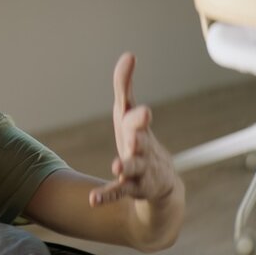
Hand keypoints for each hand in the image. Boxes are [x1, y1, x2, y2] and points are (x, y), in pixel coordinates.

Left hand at [91, 53, 177, 205]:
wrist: (161, 185)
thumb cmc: (139, 143)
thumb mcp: (129, 116)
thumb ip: (125, 88)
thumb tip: (128, 55)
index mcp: (137, 128)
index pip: (132, 110)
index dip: (130, 93)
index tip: (131, 66)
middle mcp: (142, 147)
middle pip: (141, 138)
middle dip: (139, 129)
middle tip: (143, 115)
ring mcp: (140, 170)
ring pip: (134, 166)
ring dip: (127, 164)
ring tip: (117, 164)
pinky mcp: (134, 189)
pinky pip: (120, 192)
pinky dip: (107, 195)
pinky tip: (93, 199)